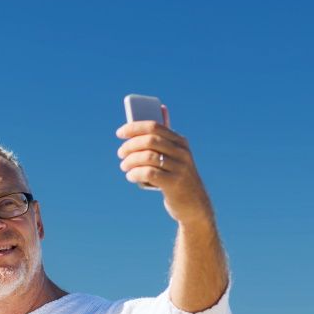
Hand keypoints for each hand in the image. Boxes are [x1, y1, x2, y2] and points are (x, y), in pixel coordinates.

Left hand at [116, 107, 214, 226]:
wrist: (194, 205)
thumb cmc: (177, 177)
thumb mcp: (174, 156)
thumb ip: (165, 138)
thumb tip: (160, 108)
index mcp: (180, 142)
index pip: (154, 126)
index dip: (134, 127)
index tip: (120, 133)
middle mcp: (182, 152)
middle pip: (150, 140)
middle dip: (130, 146)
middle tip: (120, 153)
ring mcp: (179, 168)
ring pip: (148, 157)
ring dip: (130, 161)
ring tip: (124, 167)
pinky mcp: (174, 183)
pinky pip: (149, 173)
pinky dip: (135, 174)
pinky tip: (131, 176)